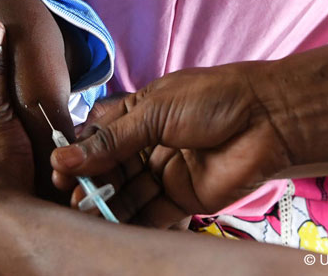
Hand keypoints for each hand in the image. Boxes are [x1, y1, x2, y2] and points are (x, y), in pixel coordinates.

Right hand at [50, 63, 291, 222]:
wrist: (268, 119)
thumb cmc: (213, 99)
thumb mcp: (154, 111)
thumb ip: (111, 141)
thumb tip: (65, 158)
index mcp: (138, 114)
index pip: (96, 137)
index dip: (78, 154)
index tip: (59, 168)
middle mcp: (147, 144)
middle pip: (108, 170)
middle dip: (89, 183)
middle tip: (71, 196)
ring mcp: (164, 172)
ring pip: (126, 195)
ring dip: (106, 206)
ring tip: (86, 214)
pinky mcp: (182, 199)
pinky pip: (151, 215)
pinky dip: (132, 223)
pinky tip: (114, 227)